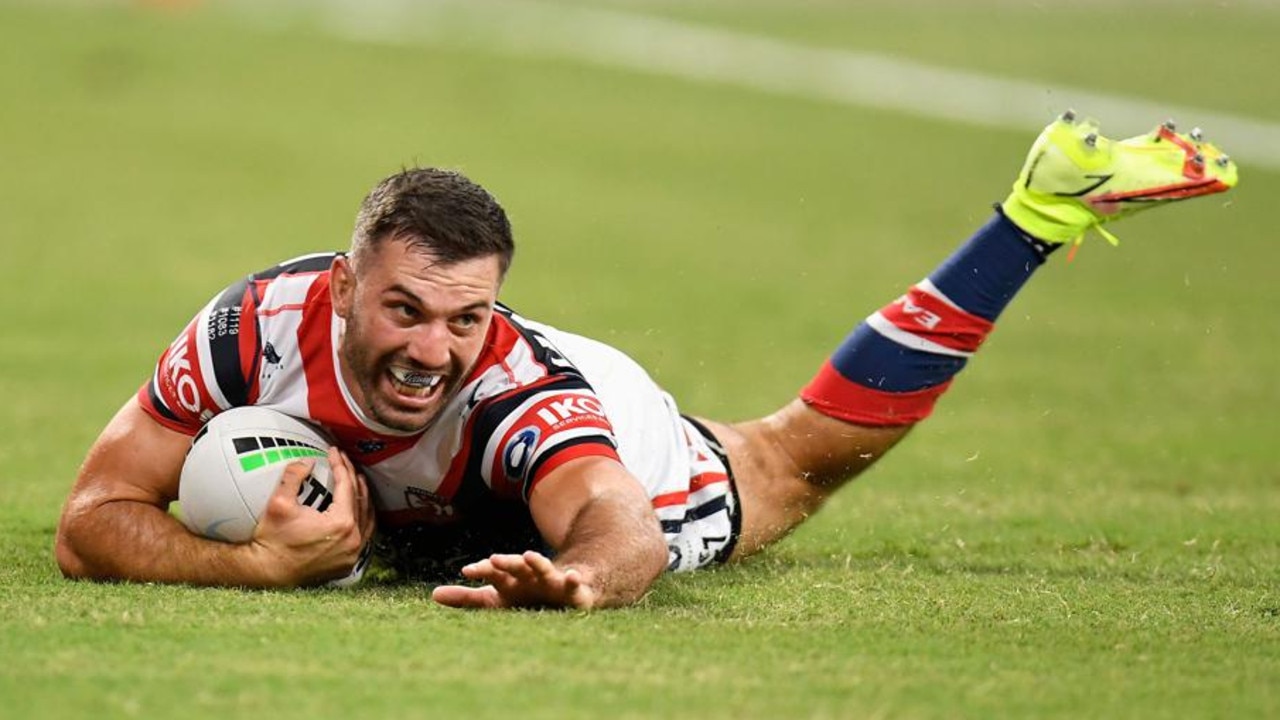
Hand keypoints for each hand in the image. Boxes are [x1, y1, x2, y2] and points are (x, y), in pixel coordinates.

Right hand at [248, 448, 375, 585]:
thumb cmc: (272, 540)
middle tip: (344, 461)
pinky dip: (363, 519)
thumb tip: (306, 461)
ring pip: (366, 518)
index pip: (347, 486)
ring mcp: (352, 554)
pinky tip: (359, 509)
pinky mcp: (347, 563)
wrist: (268, 572)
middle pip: (359, 499)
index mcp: (341, 524)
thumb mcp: (278, 503)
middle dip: (352, 476)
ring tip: (356, 480)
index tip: (334, 452)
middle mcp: (352, 540)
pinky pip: (364, 536)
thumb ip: (293, 476)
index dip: (340, 465)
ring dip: (362, 496)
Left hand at [431, 551, 599, 609]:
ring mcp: (549, 580)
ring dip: (536, 561)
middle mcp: (528, 576)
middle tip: (494, 559)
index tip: (467, 571)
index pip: (492, 573)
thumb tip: (432, 595)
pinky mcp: (570, 589)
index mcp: (508, 581)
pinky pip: (573, 583)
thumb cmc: (524, 597)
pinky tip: (572, 576)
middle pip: (515, 567)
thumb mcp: (495, 600)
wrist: (564, 593)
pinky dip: (573, 579)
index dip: (481, 570)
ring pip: (542, 568)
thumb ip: (466, 598)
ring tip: (528, 556)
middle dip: (505, 563)